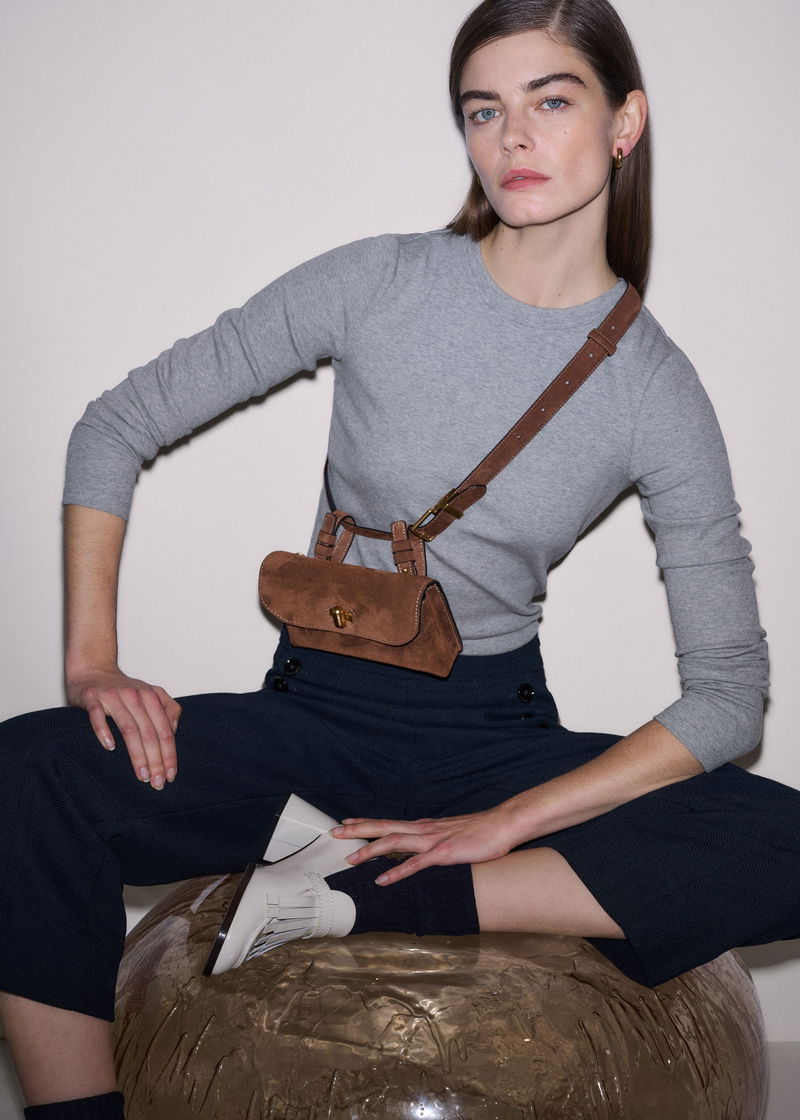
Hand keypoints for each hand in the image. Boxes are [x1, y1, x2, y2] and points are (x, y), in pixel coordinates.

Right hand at [67, 666, 180, 789]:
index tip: (171, 775)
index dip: (169, 753)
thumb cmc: (123, 688)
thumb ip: (167, 708)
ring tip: (142, 775)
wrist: (92, 668)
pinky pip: (98, 716)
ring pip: (129, 727)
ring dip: (137, 754)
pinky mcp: (92, 698)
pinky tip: (110, 748)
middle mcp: (135, 695)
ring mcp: (113, 696)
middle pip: (149, 732)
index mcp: (151, 696)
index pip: (165, 730)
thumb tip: (173, 731)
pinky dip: (104, 731)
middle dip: (156, 760)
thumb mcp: (150, 693)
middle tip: (157, 782)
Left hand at [331, 804, 522, 885]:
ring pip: (394, 843)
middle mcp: (424, 830)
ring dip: (370, 850)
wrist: (504, 824)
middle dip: (358, 830)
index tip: (347, 823)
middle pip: (384, 828)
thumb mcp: (452, 834)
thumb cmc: (481, 830)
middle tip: (334, 832)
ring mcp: (433, 841)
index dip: (367, 823)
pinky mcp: (444, 853)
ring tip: (351, 858)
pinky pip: (415, 864)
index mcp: (425, 827)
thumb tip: (425, 849)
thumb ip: (436, 841)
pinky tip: (382, 879)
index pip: (390, 823)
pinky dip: (396, 871)